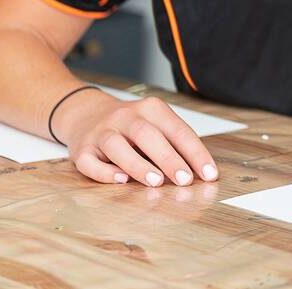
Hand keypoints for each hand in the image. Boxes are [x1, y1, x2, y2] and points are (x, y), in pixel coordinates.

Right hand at [54, 90, 217, 186]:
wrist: (87, 114)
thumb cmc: (131, 126)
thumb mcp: (155, 124)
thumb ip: (173, 144)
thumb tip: (198, 174)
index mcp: (151, 108)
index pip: (177, 130)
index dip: (195, 153)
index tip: (210, 174)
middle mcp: (125, 117)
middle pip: (148, 135)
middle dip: (169, 158)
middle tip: (185, 180)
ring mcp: (101, 132)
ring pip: (117, 146)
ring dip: (138, 165)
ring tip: (156, 182)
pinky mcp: (81, 149)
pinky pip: (90, 161)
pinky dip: (105, 172)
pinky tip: (120, 180)